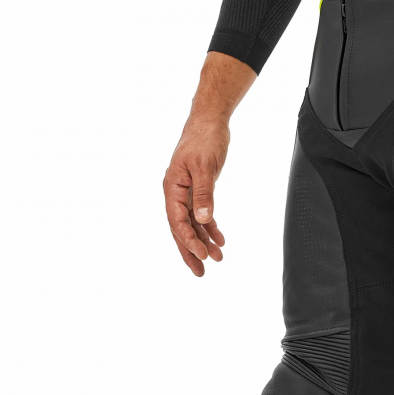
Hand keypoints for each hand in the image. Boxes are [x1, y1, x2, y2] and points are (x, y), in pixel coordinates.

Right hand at [163, 118, 228, 275]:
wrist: (209, 121)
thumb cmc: (205, 140)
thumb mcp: (206, 167)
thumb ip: (204, 194)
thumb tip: (203, 220)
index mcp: (172, 188)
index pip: (177, 221)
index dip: (189, 240)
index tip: (203, 255)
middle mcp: (176, 193)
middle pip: (181, 228)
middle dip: (191, 251)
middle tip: (201, 273)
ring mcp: (186, 192)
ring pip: (192, 224)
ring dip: (204, 242)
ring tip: (218, 260)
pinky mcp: (198, 190)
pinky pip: (201, 215)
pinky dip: (210, 228)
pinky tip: (221, 241)